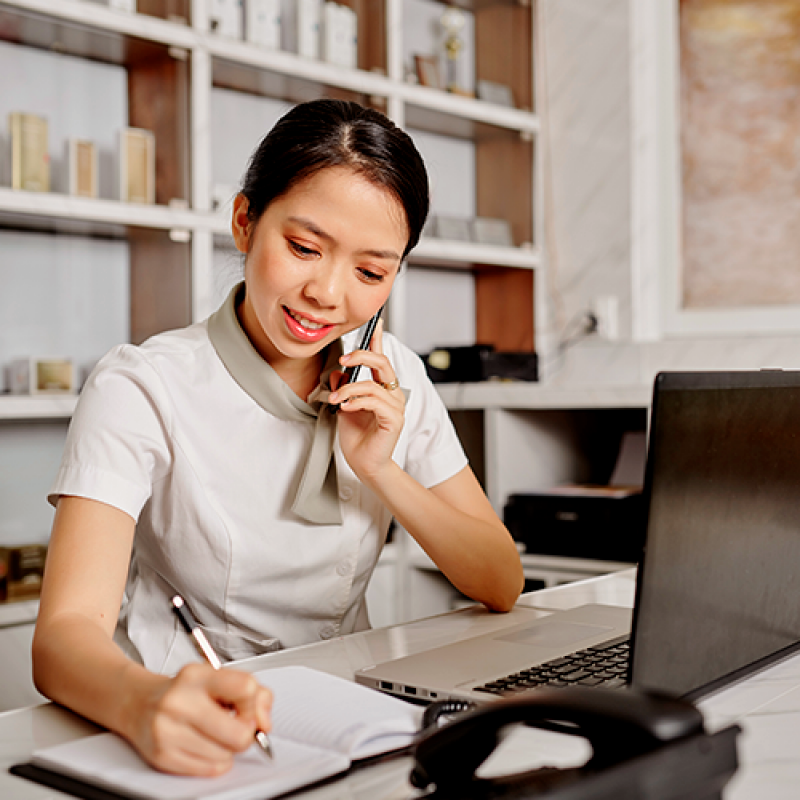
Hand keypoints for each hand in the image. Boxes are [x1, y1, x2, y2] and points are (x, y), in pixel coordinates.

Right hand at [126, 664, 271, 775]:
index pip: (245, 688)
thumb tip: (264, 722)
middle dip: (245, 734)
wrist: (139, 703)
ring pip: (226, 755)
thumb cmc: (185, 691)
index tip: (248, 708)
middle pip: (239, 733)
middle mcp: (179, 701)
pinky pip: (209, 769)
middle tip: (238, 727)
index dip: (254, 704)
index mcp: (197, 675)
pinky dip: (215, 761)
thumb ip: (253, 692)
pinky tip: (205, 746)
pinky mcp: (161, 756)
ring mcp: (168, 730)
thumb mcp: (218, 678)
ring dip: (228, 749)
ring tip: (215, 734)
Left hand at [329, 319, 404, 482]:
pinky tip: (345, 408)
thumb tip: (337, 372)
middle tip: (343, 360)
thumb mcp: (343, 407)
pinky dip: (356, 402)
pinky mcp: (393, 419)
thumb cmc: (357, 438)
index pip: (380, 359)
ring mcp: (395, 406)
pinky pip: (374, 402)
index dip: (377, 339)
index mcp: (382, 388)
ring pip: (371, 384)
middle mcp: (392, 394)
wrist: (364, 465)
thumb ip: (342, 388)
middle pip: (382, 363)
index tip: (375, 321)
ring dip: (348, 390)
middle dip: (361, 356)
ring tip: (335, 401)